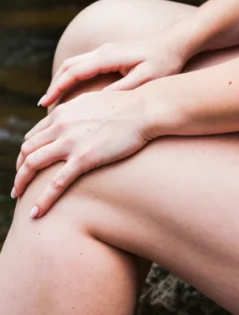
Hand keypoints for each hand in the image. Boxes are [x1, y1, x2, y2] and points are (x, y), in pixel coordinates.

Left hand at [13, 89, 151, 217]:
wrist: (144, 109)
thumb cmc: (125, 106)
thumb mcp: (92, 101)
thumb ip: (76, 111)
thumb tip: (72, 121)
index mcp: (62, 112)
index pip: (33, 135)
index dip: (25, 153)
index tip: (25, 166)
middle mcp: (61, 125)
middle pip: (27, 150)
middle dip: (19, 170)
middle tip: (19, 185)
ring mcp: (71, 142)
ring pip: (32, 165)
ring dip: (21, 183)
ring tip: (19, 197)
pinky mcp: (84, 158)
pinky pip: (55, 184)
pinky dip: (42, 200)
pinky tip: (35, 213)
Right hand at [38, 34, 190, 107]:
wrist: (176, 42)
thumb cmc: (164, 61)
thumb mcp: (145, 78)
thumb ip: (122, 89)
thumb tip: (98, 102)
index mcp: (108, 56)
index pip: (75, 72)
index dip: (58, 88)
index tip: (45, 103)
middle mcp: (103, 50)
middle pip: (69, 66)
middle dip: (55, 84)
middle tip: (43, 105)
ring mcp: (106, 50)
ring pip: (75, 63)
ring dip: (62, 79)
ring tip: (53, 99)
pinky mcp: (111, 53)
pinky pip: (84, 63)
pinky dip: (73, 76)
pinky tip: (72, 90)